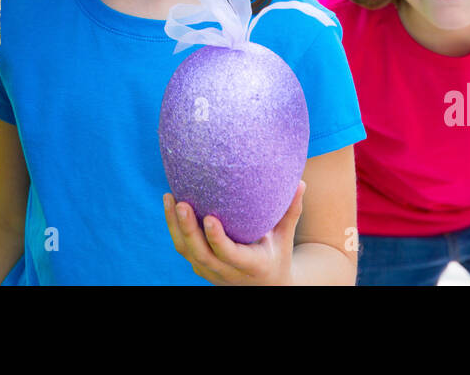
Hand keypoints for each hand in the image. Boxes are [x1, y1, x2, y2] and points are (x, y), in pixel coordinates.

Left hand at [163, 181, 304, 285]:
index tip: (210, 218)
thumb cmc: (277, 256)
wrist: (264, 287)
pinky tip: (170, 204)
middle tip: (182, 202)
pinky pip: (183, 249)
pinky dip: (175, 228)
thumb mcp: (285, 238)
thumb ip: (291, 212)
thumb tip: (300, 182)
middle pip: (202, 254)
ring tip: (170, 197)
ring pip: (187, 252)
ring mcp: (210, 272)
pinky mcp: (200, 267)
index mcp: (251, 265)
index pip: (230, 255)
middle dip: (189, 229)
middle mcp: (227, 273)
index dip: (218, 239)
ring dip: (175, 226)